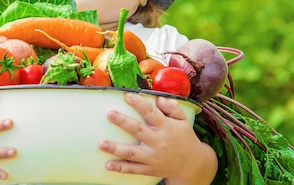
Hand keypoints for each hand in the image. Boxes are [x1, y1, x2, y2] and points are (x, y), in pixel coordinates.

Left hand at [99, 93, 216, 184]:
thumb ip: (173, 108)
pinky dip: (121, 168)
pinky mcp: (149, 169)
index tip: (127, 96)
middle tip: (110, 114)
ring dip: (116, 148)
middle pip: (138, 130)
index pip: (151, 113)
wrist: (192, 165)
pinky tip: (108, 165)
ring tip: (101, 143)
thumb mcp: (184, 121)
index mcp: (166, 127)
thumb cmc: (185, 139)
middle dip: (123, 122)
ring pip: (132, 152)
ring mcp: (153, 157)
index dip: (139, 103)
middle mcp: (158, 141)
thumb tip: (159, 98)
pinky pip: (133, 169)